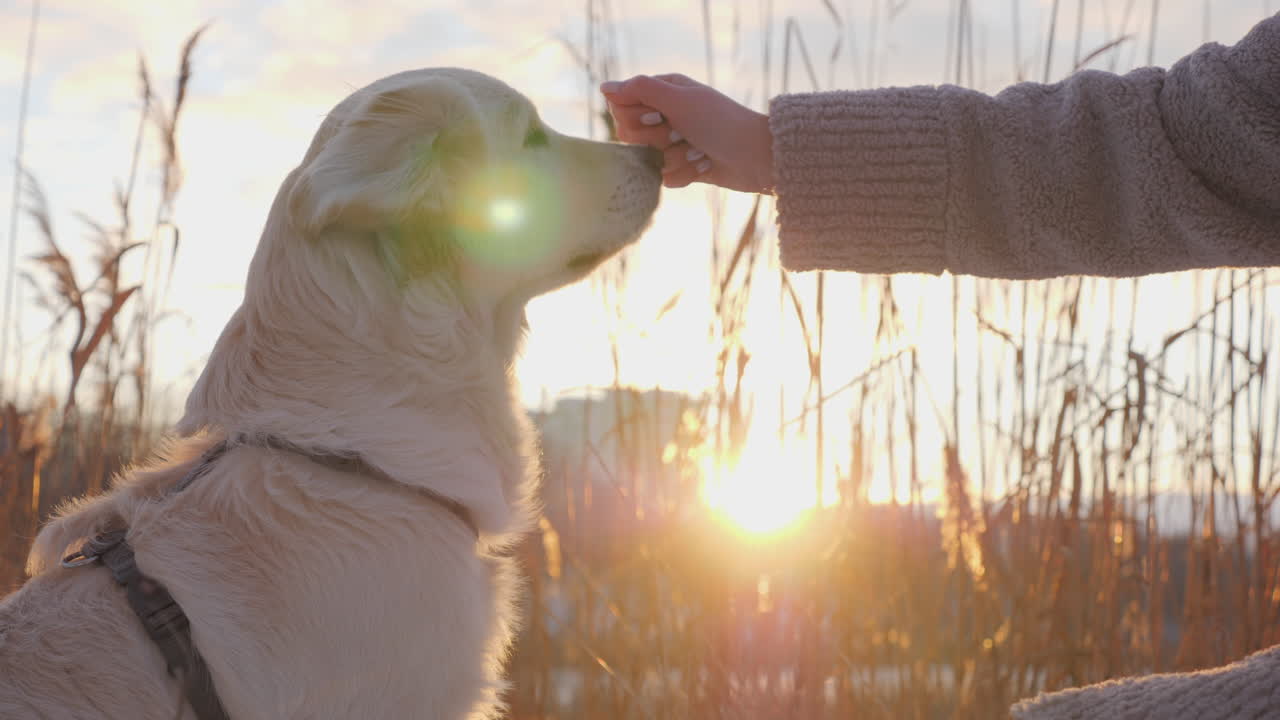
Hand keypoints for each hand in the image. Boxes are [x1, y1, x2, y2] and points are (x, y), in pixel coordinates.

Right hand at [600, 74, 773, 193]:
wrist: (757, 156)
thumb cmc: (721, 122)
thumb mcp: (680, 100)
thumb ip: (640, 90)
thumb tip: (605, 88)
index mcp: (664, 92)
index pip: (622, 107)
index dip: (634, 117)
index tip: (658, 117)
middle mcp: (665, 115)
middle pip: (630, 135)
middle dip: (657, 140)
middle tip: (682, 133)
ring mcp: (673, 142)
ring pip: (648, 160)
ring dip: (676, 158)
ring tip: (700, 151)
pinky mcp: (682, 167)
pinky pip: (665, 178)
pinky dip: (686, 173)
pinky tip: (705, 166)